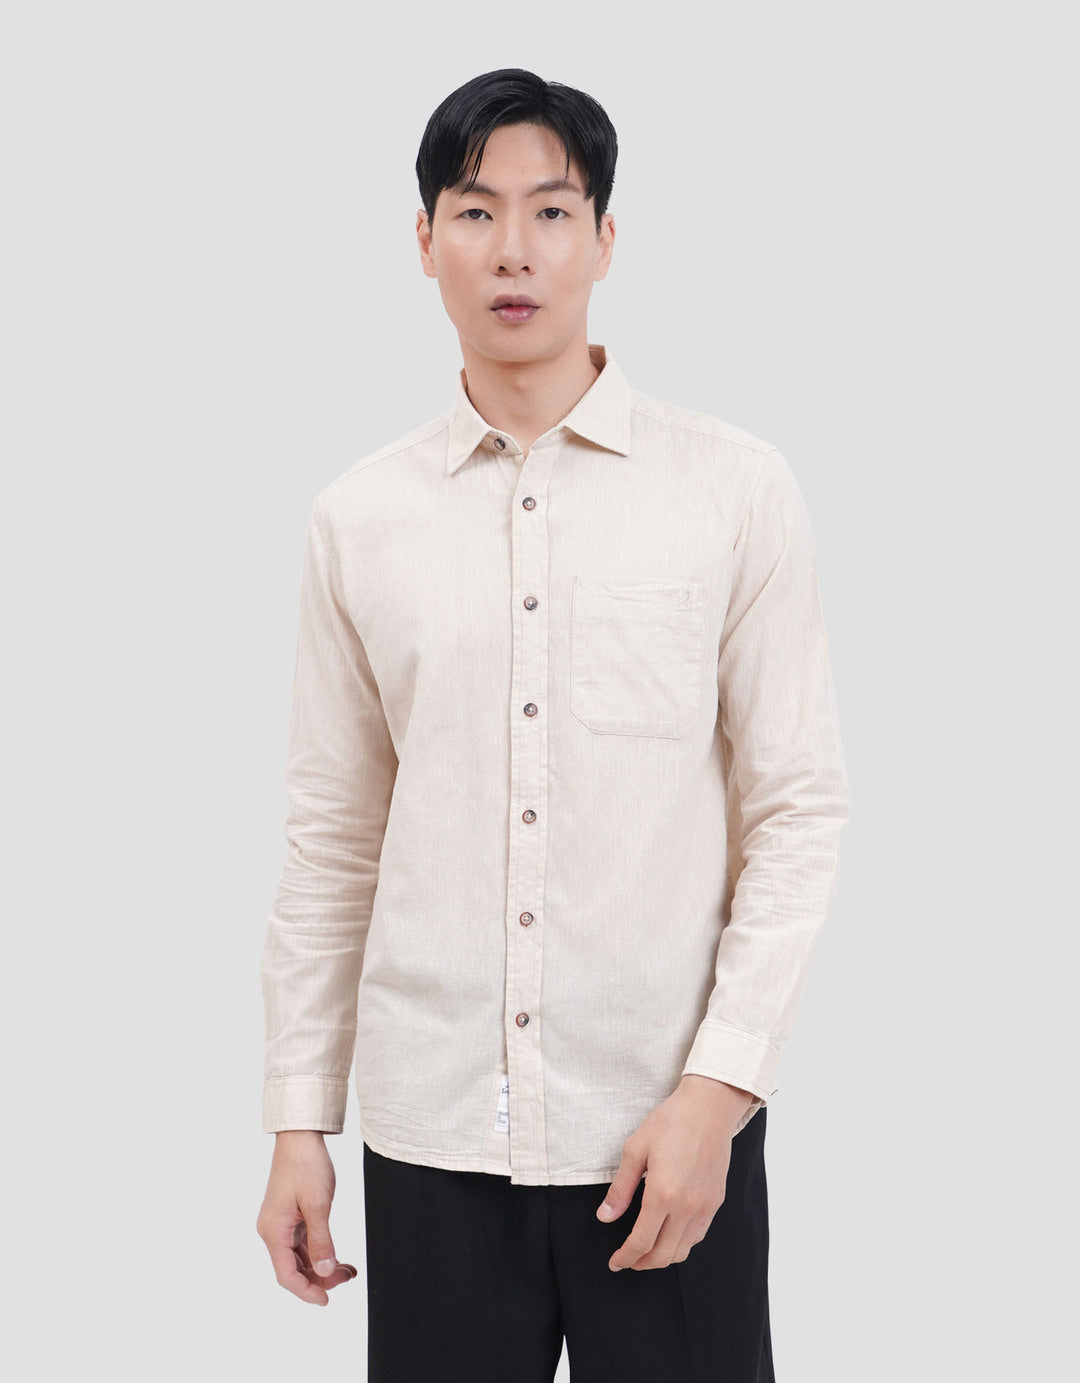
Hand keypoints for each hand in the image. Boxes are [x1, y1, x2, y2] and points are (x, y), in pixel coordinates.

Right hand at [257, 1130, 358, 1304]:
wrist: (300, 1137)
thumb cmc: (305, 1165)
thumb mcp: (318, 1204)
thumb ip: (321, 1240)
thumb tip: (324, 1271)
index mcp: (273, 1231)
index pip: (286, 1275)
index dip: (306, 1291)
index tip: (326, 1300)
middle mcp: (273, 1230)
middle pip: (293, 1268)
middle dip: (319, 1278)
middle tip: (347, 1279)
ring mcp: (281, 1224)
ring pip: (300, 1257)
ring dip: (322, 1265)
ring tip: (348, 1270)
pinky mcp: (290, 1216)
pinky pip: (302, 1243)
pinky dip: (319, 1251)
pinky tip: (338, 1256)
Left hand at [597, 1075, 754, 1271]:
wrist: (709, 1107)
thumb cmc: (670, 1122)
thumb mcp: (635, 1149)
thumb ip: (620, 1188)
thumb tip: (605, 1216)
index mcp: (662, 1194)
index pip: (641, 1242)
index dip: (625, 1258)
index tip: (615, 1262)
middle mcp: (686, 1207)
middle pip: (663, 1256)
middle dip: (641, 1263)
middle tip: (627, 1259)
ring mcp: (704, 1207)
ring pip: (683, 1251)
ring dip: (662, 1257)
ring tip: (646, 1249)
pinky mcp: (716, 1202)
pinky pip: (697, 1236)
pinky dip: (681, 1244)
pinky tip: (669, 1233)